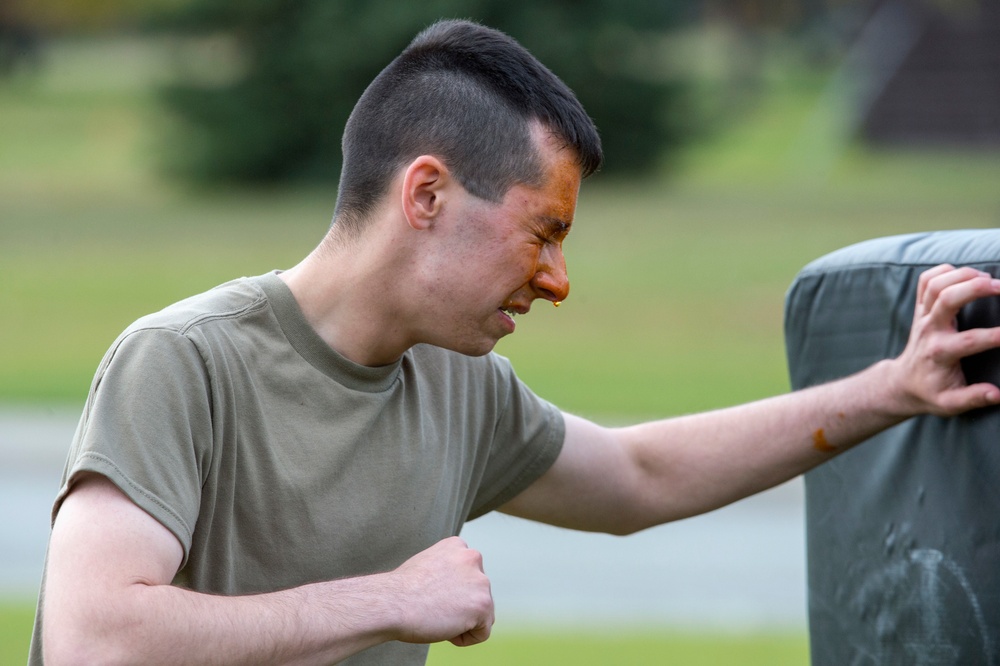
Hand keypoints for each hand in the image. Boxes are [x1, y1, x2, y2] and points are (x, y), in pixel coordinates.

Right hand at [389, 536, 494, 646]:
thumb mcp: (426, 565)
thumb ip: (446, 571)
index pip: (467, 577)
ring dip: (461, 621)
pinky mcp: (483, 604)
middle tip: (432, 607)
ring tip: (437, 615)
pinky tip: (444, 627)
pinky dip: (463, 638)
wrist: (392, 603)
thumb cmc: (401, 591)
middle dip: (458, 606)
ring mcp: (481, 580)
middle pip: (476, 594)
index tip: (429, 594)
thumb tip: (453, 586)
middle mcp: (473, 557)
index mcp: (457, 546)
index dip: (448, 593)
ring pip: (481, 614)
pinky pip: (481, 633)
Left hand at [891, 264, 999, 415]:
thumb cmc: (930, 392)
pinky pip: (926, 281)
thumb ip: (974, 398)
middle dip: (976, 288)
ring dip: (963, 275)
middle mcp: (930, 330)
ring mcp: (922, 317)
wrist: (901, 383)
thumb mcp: (950, 404)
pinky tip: (964, 274)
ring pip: (936, 284)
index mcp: (940, 353)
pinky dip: (943, 271)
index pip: (971, 340)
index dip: (997, 336)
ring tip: (989, 278)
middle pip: (947, 299)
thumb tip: (998, 395)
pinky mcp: (919, 310)